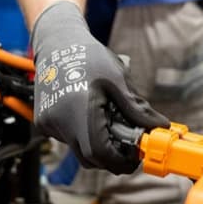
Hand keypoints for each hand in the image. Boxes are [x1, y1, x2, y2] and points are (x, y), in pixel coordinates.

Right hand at [32, 1, 168, 173]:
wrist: (56, 43)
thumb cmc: (88, 56)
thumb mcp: (118, 78)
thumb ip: (137, 108)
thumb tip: (159, 125)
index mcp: (78, 111)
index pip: (100, 153)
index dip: (121, 160)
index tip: (135, 156)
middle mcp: (59, 122)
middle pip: (89, 158)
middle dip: (111, 155)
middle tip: (127, 143)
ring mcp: (48, 124)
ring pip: (78, 149)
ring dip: (96, 143)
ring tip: (107, 119)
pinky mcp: (44, 122)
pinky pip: (67, 139)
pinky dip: (82, 134)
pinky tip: (90, 114)